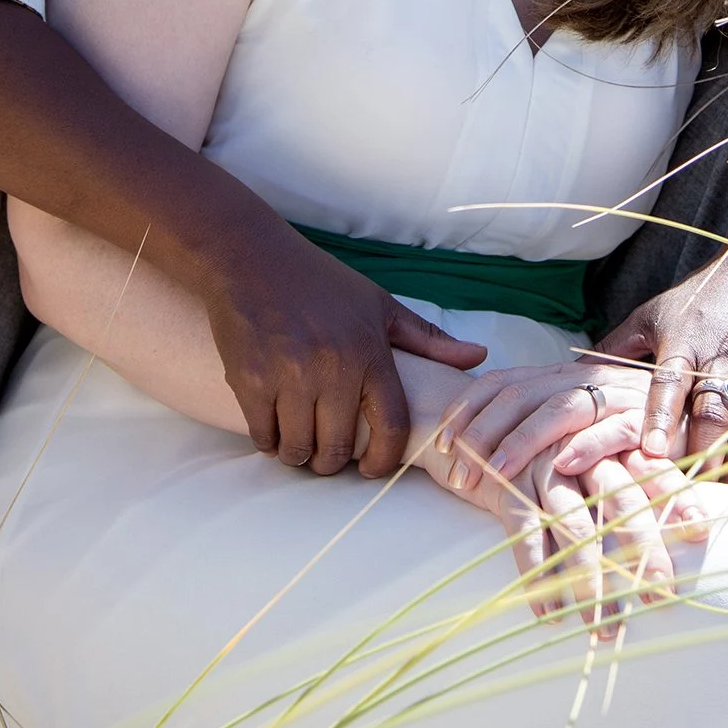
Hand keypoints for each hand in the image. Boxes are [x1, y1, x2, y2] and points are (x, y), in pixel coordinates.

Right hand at [207, 244, 485, 478]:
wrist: (251, 258)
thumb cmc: (320, 282)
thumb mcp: (379, 305)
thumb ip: (429, 339)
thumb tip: (479, 357)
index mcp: (369, 351)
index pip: (391, 426)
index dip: (384, 460)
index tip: (374, 468)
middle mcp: (331, 368)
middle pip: (337, 449)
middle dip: (332, 463)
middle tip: (328, 455)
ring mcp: (287, 375)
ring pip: (297, 448)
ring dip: (299, 455)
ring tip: (300, 444)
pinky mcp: (249, 379)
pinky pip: (263, 436)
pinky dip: (269, 442)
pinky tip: (275, 430)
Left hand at [433, 362, 658, 492]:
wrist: (691, 414)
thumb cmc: (622, 426)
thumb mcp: (574, 418)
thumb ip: (536, 420)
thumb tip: (482, 445)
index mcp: (556, 375)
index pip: (500, 382)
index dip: (466, 411)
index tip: (439, 446)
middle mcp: (580, 378)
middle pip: (519, 394)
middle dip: (482, 434)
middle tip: (457, 475)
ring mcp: (613, 396)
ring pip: (558, 409)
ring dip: (522, 442)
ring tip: (495, 474)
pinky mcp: (645, 421)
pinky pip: (613, 430)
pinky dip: (587, 446)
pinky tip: (563, 466)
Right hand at [495, 446, 699, 633]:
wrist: (480, 426)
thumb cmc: (552, 450)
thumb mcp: (594, 451)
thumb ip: (633, 477)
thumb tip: (682, 527)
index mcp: (611, 439)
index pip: (653, 467)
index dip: (678, 496)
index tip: (701, 531)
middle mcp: (583, 449)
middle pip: (620, 497)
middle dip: (643, 547)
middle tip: (661, 592)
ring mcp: (544, 467)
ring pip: (575, 524)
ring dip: (589, 578)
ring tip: (602, 625)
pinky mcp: (509, 486)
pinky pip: (527, 534)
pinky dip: (537, 574)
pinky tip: (549, 613)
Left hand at [599, 243, 727, 489]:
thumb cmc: (707, 294)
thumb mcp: (658, 312)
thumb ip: (618, 346)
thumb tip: (575, 376)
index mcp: (684, 341)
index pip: (668, 382)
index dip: (658, 417)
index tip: (649, 452)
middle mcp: (724, 356)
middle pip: (710, 415)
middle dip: (697, 458)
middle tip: (682, 500)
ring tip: (718, 507)